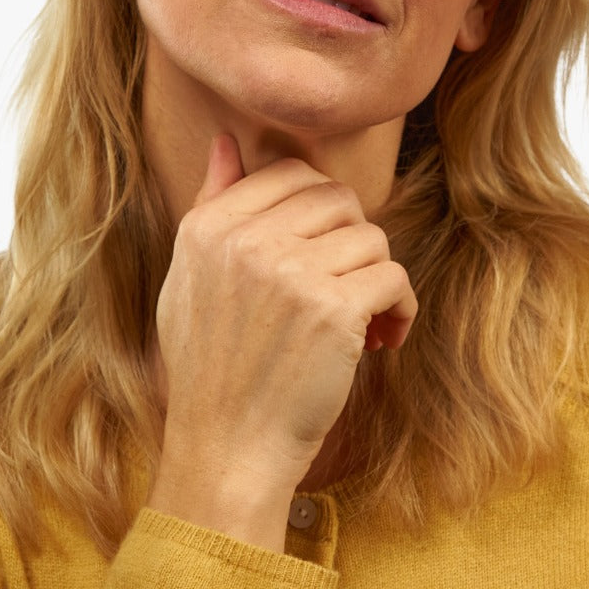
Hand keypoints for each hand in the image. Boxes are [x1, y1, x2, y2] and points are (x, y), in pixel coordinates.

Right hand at [147, 134, 416, 548]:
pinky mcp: (334, 310)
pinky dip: (399, 310)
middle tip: (343, 286)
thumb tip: (227, 138)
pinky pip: (395, 277)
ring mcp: (291, 272)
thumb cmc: (211, 367)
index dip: (320, 212)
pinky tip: (381, 340)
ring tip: (360, 322)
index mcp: (209, 226)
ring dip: (375, 279)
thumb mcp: (189, 277)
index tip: (321, 254)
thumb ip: (211, 201)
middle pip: (339, 198)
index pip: (291, 172)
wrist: (226, 451)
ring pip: (371, 237)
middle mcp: (246, 240)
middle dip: (351, 241)